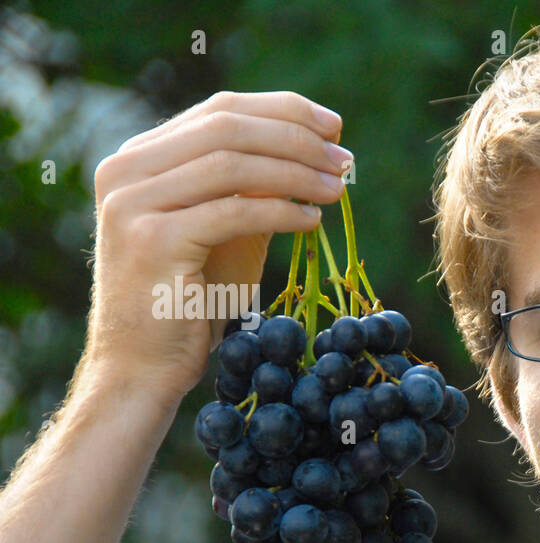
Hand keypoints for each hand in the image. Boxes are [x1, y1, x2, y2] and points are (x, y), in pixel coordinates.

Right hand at [87, 90, 351, 402]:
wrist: (144, 366)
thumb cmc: (192, 302)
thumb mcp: (226, 231)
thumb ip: (254, 188)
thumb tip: (317, 150)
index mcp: (138, 158)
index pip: (220, 110)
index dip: (284, 110)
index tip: (336, 127)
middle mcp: (125, 170)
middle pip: (227, 128)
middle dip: (298, 139)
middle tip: (346, 160)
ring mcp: (133, 203)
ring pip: (232, 165)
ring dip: (297, 173)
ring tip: (338, 190)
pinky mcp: (153, 240)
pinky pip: (233, 212)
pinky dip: (280, 211)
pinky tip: (312, 221)